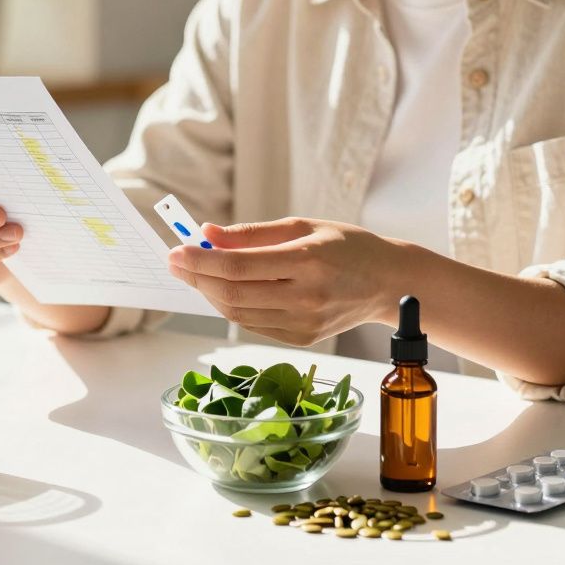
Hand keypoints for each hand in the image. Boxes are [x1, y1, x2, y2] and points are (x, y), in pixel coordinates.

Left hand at [167, 217, 407, 345]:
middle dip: (197, 278)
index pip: (238, 267)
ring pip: (238, 314)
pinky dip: (232, 308)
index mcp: (307, 261)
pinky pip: (254, 325)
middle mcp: (306, 297)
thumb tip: (206, 235)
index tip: (175, 252)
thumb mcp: (302, 226)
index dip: (200, 262)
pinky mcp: (303, 339)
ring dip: (210, 294)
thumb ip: (251, 234)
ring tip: (199, 274)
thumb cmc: (346, 246)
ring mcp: (305, 323)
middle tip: (177, 263)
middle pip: (232, 295)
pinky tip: (226, 291)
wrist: (389, 282)